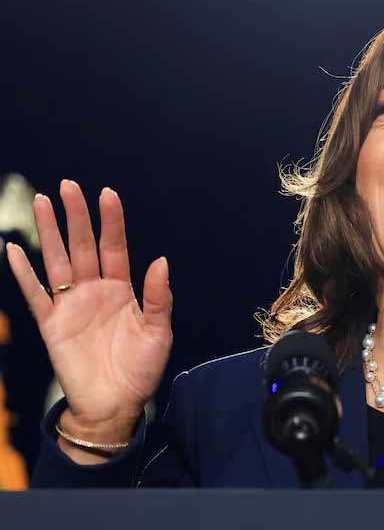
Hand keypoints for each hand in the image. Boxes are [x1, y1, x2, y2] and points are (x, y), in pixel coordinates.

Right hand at [5, 180, 171, 440]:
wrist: (115, 405)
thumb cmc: (141, 368)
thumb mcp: (159, 332)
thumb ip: (158, 297)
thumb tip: (160, 260)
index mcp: (123, 289)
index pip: (115, 247)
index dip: (111, 221)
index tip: (107, 193)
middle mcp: (95, 290)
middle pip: (83, 246)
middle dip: (76, 216)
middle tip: (68, 185)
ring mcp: (71, 305)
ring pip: (57, 261)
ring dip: (50, 232)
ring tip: (41, 202)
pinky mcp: (51, 324)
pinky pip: (35, 294)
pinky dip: (24, 273)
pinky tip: (15, 250)